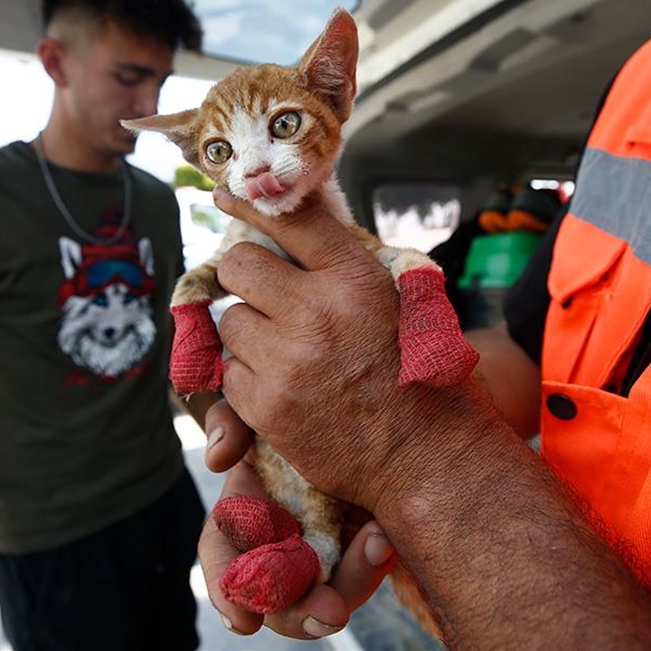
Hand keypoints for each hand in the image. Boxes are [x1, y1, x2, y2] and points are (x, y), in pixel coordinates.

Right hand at [200, 399, 395, 638]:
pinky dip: (374, 562)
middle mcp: (279, 543)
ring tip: (376, 544)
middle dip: (300, 615)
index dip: (228, 592)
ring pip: (328, 596)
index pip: (223, 558)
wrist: (363, 414)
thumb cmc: (297, 415)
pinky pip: (365, 572)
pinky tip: (385, 536)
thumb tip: (217, 459)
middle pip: (277, 599)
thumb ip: (230, 422)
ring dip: (352, 583)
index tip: (245, 622)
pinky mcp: (360, 550)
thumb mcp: (260, 411)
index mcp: (244, 513)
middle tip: (331, 612)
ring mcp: (322, 552)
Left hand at [212, 189, 486, 512]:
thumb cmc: (422, 377)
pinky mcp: (266, 407)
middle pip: (238, 265)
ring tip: (285, 350)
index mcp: (355, 280)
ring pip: (229, 321)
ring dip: (248, 331)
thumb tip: (296, 227)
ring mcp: (286, 362)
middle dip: (246, 277)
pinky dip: (248, 377)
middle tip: (265, 296)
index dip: (249, 201)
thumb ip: (348, 268)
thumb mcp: (402, 303)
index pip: (288, 219)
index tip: (225, 193)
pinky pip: (230, 372)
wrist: (425, 457)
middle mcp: (316, 313)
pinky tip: (283, 386)